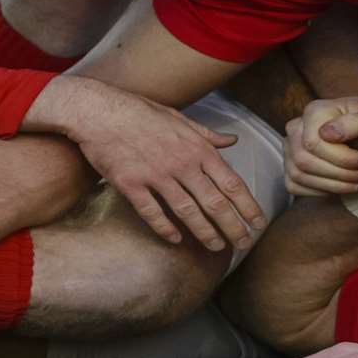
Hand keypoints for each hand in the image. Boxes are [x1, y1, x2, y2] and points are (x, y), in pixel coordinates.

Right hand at [44, 77, 266, 250]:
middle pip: (214, 202)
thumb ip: (208, 135)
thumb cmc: (139, 112)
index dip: (248, 205)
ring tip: (216, 246)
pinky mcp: (131, 184)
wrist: (98, 111)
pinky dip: (165, 228)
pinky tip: (176, 239)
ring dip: (205, 232)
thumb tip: (233, 140)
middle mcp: (181, 163)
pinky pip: (153, 213)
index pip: (231, 182)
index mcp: (196, 147)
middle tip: (244, 243)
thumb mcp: (179, 118)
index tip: (259, 222)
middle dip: (233, 226)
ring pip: (187, 211)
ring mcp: (156, 175)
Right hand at [285, 96, 357, 196]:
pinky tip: (349, 187)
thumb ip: (356, 123)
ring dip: (337, 187)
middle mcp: (296, 128)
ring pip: (300, 176)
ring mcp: (290, 149)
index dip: (343, 159)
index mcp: (314, 111)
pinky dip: (325, 192)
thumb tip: (327, 134)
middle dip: (343, 175)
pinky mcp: (291, 168)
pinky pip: (297, 187)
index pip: (314, 143)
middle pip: (305, 161)